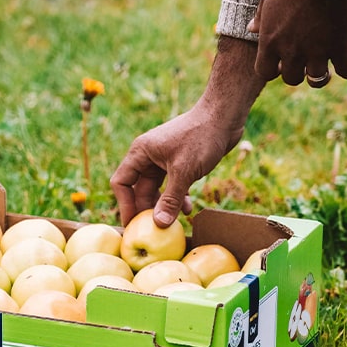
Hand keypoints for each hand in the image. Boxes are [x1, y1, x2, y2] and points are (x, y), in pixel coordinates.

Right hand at [111, 37, 264, 226]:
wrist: (224, 115)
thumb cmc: (201, 137)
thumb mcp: (184, 171)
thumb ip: (171, 199)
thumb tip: (159, 224)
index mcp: (140, 153)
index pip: (122, 182)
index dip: (125, 205)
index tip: (133, 225)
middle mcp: (148, 156)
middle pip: (139, 189)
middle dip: (147, 210)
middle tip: (154, 230)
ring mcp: (164, 160)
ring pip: (157, 190)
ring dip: (165, 206)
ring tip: (173, 223)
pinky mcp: (179, 163)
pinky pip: (172, 186)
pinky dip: (179, 198)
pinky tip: (189, 210)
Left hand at [248, 0, 346, 86]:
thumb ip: (261, 15)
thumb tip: (251, 29)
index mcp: (270, 41)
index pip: (264, 72)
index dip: (272, 70)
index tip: (279, 64)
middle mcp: (291, 51)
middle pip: (291, 79)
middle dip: (297, 72)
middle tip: (304, 62)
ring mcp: (317, 51)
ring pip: (317, 79)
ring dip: (320, 75)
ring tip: (325, 68)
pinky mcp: (340, 47)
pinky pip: (346, 70)